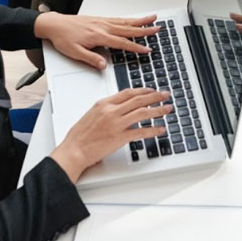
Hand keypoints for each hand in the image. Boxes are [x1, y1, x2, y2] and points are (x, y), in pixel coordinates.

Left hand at [34, 12, 157, 69]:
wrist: (54, 24)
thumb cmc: (63, 38)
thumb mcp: (75, 53)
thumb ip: (91, 59)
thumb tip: (104, 65)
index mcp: (99, 36)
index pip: (122, 43)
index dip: (135, 47)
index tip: (146, 50)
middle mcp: (103, 27)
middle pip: (128, 29)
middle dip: (144, 29)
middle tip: (157, 28)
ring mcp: (102, 21)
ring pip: (125, 21)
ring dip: (140, 20)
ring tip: (152, 18)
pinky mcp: (99, 19)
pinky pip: (118, 18)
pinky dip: (129, 18)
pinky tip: (134, 19)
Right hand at [51, 88, 170, 181]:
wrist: (74, 150)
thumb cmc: (79, 136)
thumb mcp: (91, 114)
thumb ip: (106, 109)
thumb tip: (119, 107)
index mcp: (103, 103)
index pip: (128, 92)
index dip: (143, 90)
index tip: (151, 90)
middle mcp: (111, 111)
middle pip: (139, 99)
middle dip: (155, 96)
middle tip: (166, 95)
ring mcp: (116, 124)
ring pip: (143, 113)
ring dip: (158, 110)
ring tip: (168, 109)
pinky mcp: (120, 137)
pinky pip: (141, 132)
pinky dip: (153, 130)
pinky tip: (160, 129)